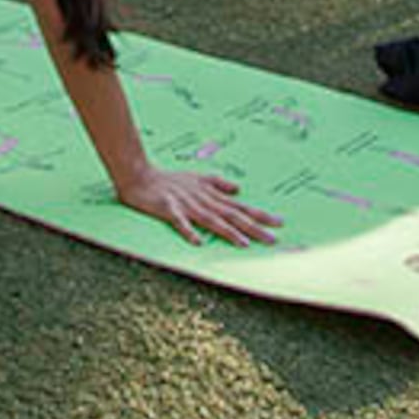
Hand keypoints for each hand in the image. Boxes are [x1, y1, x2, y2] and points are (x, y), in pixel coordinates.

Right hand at [113, 163, 280, 245]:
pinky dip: (189, 231)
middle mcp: (203, 200)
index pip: (240, 206)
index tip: (279, 223)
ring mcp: (186, 205)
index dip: (259, 215)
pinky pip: (179, 222)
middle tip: (273, 239)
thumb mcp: (197, 176)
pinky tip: (198, 242)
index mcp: (210, 194)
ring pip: (211, 220)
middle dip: (253, 227)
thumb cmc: (169, 178)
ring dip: (227, 231)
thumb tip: (238, 189)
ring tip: (244, 244)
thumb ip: (218, 182)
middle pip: (231, 215)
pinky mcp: (168, 209)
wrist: (139, 174)